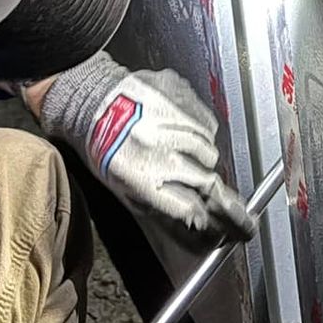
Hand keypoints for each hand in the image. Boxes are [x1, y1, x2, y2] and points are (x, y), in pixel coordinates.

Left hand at [35, 51, 255, 245]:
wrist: (88, 98)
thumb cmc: (103, 145)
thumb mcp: (123, 185)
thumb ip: (162, 204)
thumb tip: (199, 222)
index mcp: (139, 176)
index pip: (189, 208)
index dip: (216, 222)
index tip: (235, 231)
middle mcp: (156, 146)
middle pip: (207, 180)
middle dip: (219, 195)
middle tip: (231, 207)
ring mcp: (168, 116)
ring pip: (209, 148)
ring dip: (205, 157)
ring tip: (189, 154)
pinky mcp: (175, 91)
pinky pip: (205, 119)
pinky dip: (201, 128)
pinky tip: (184, 129)